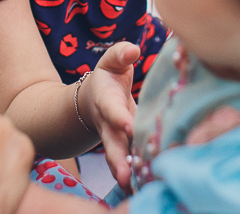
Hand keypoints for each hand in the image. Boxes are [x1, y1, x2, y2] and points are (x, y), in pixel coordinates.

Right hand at [79, 41, 139, 190]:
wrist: (92, 99)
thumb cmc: (108, 77)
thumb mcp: (111, 61)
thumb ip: (120, 54)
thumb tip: (133, 50)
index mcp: (106, 101)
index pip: (112, 110)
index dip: (119, 117)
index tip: (128, 125)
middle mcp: (108, 124)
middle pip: (111, 144)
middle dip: (118, 160)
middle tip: (126, 176)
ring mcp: (115, 139)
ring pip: (118, 159)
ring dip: (125, 174)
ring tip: (134, 189)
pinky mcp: (125, 148)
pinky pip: (129, 163)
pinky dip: (136, 175)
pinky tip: (147, 187)